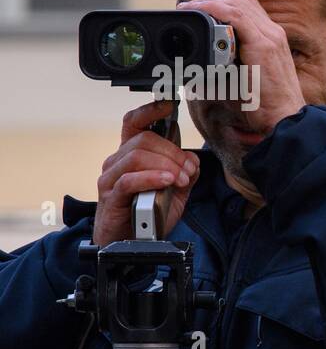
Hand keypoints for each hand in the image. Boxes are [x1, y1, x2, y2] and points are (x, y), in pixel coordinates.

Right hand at [93, 100, 199, 244]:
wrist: (130, 243)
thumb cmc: (148, 215)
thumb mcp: (174, 192)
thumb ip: (184, 174)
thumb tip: (194, 161)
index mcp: (131, 155)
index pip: (135, 123)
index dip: (150, 111)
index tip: (168, 105)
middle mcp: (117, 161)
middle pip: (144, 139)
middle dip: (173, 152)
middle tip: (189, 170)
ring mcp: (111, 177)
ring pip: (137, 156)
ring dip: (166, 165)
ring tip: (181, 179)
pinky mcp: (110, 195)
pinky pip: (129, 179)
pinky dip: (152, 177)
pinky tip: (168, 181)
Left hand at [177, 0, 305, 133]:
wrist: (284, 120)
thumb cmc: (264, 107)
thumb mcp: (243, 81)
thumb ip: (226, 69)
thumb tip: (197, 72)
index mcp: (271, 40)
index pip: (248, 8)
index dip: (222, 5)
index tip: (200, 11)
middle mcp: (273, 34)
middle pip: (242, 1)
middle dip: (215, 0)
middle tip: (192, 9)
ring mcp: (271, 37)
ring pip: (239, 3)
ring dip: (211, 2)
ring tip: (191, 9)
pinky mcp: (264, 45)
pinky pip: (237, 15)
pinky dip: (215, 9)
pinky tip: (200, 11)